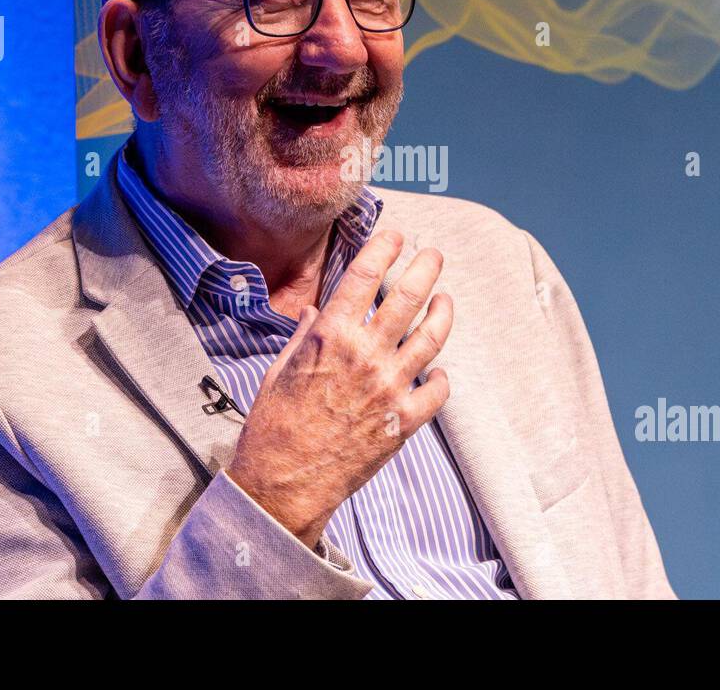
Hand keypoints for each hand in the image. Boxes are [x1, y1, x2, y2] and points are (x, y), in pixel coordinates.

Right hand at [224, 230, 452, 549]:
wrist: (284, 483)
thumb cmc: (274, 426)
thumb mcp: (280, 369)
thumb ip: (303, 336)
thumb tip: (315, 310)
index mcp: (331, 337)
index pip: (364, 276)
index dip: (384, 248)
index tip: (395, 235)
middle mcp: (366, 356)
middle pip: (408, 297)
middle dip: (425, 268)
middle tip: (434, 255)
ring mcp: (390, 388)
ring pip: (432, 338)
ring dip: (443, 313)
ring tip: (445, 300)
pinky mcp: (404, 421)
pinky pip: (436, 390)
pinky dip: (441, 376)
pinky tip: (438, 369)